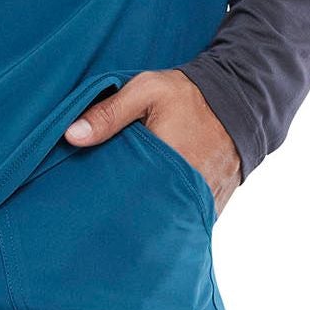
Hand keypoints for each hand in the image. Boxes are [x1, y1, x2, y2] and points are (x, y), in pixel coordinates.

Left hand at [63, 68, 241, 220]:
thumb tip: (71, 135)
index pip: (128, 192)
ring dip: (148, 216)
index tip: (87, 200)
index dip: (107, 196)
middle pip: (146, 212)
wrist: (238, 103)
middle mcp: (189, 187)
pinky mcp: (212, 207)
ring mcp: (202, 201)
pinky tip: (151, 213)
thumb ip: (110, 112)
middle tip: (99, 216)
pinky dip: (169, 215)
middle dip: (124, 213)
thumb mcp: (145, 90)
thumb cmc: (187, 95)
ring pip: (166, 219)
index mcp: (168, 159)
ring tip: (123, 219)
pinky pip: (185, 219)